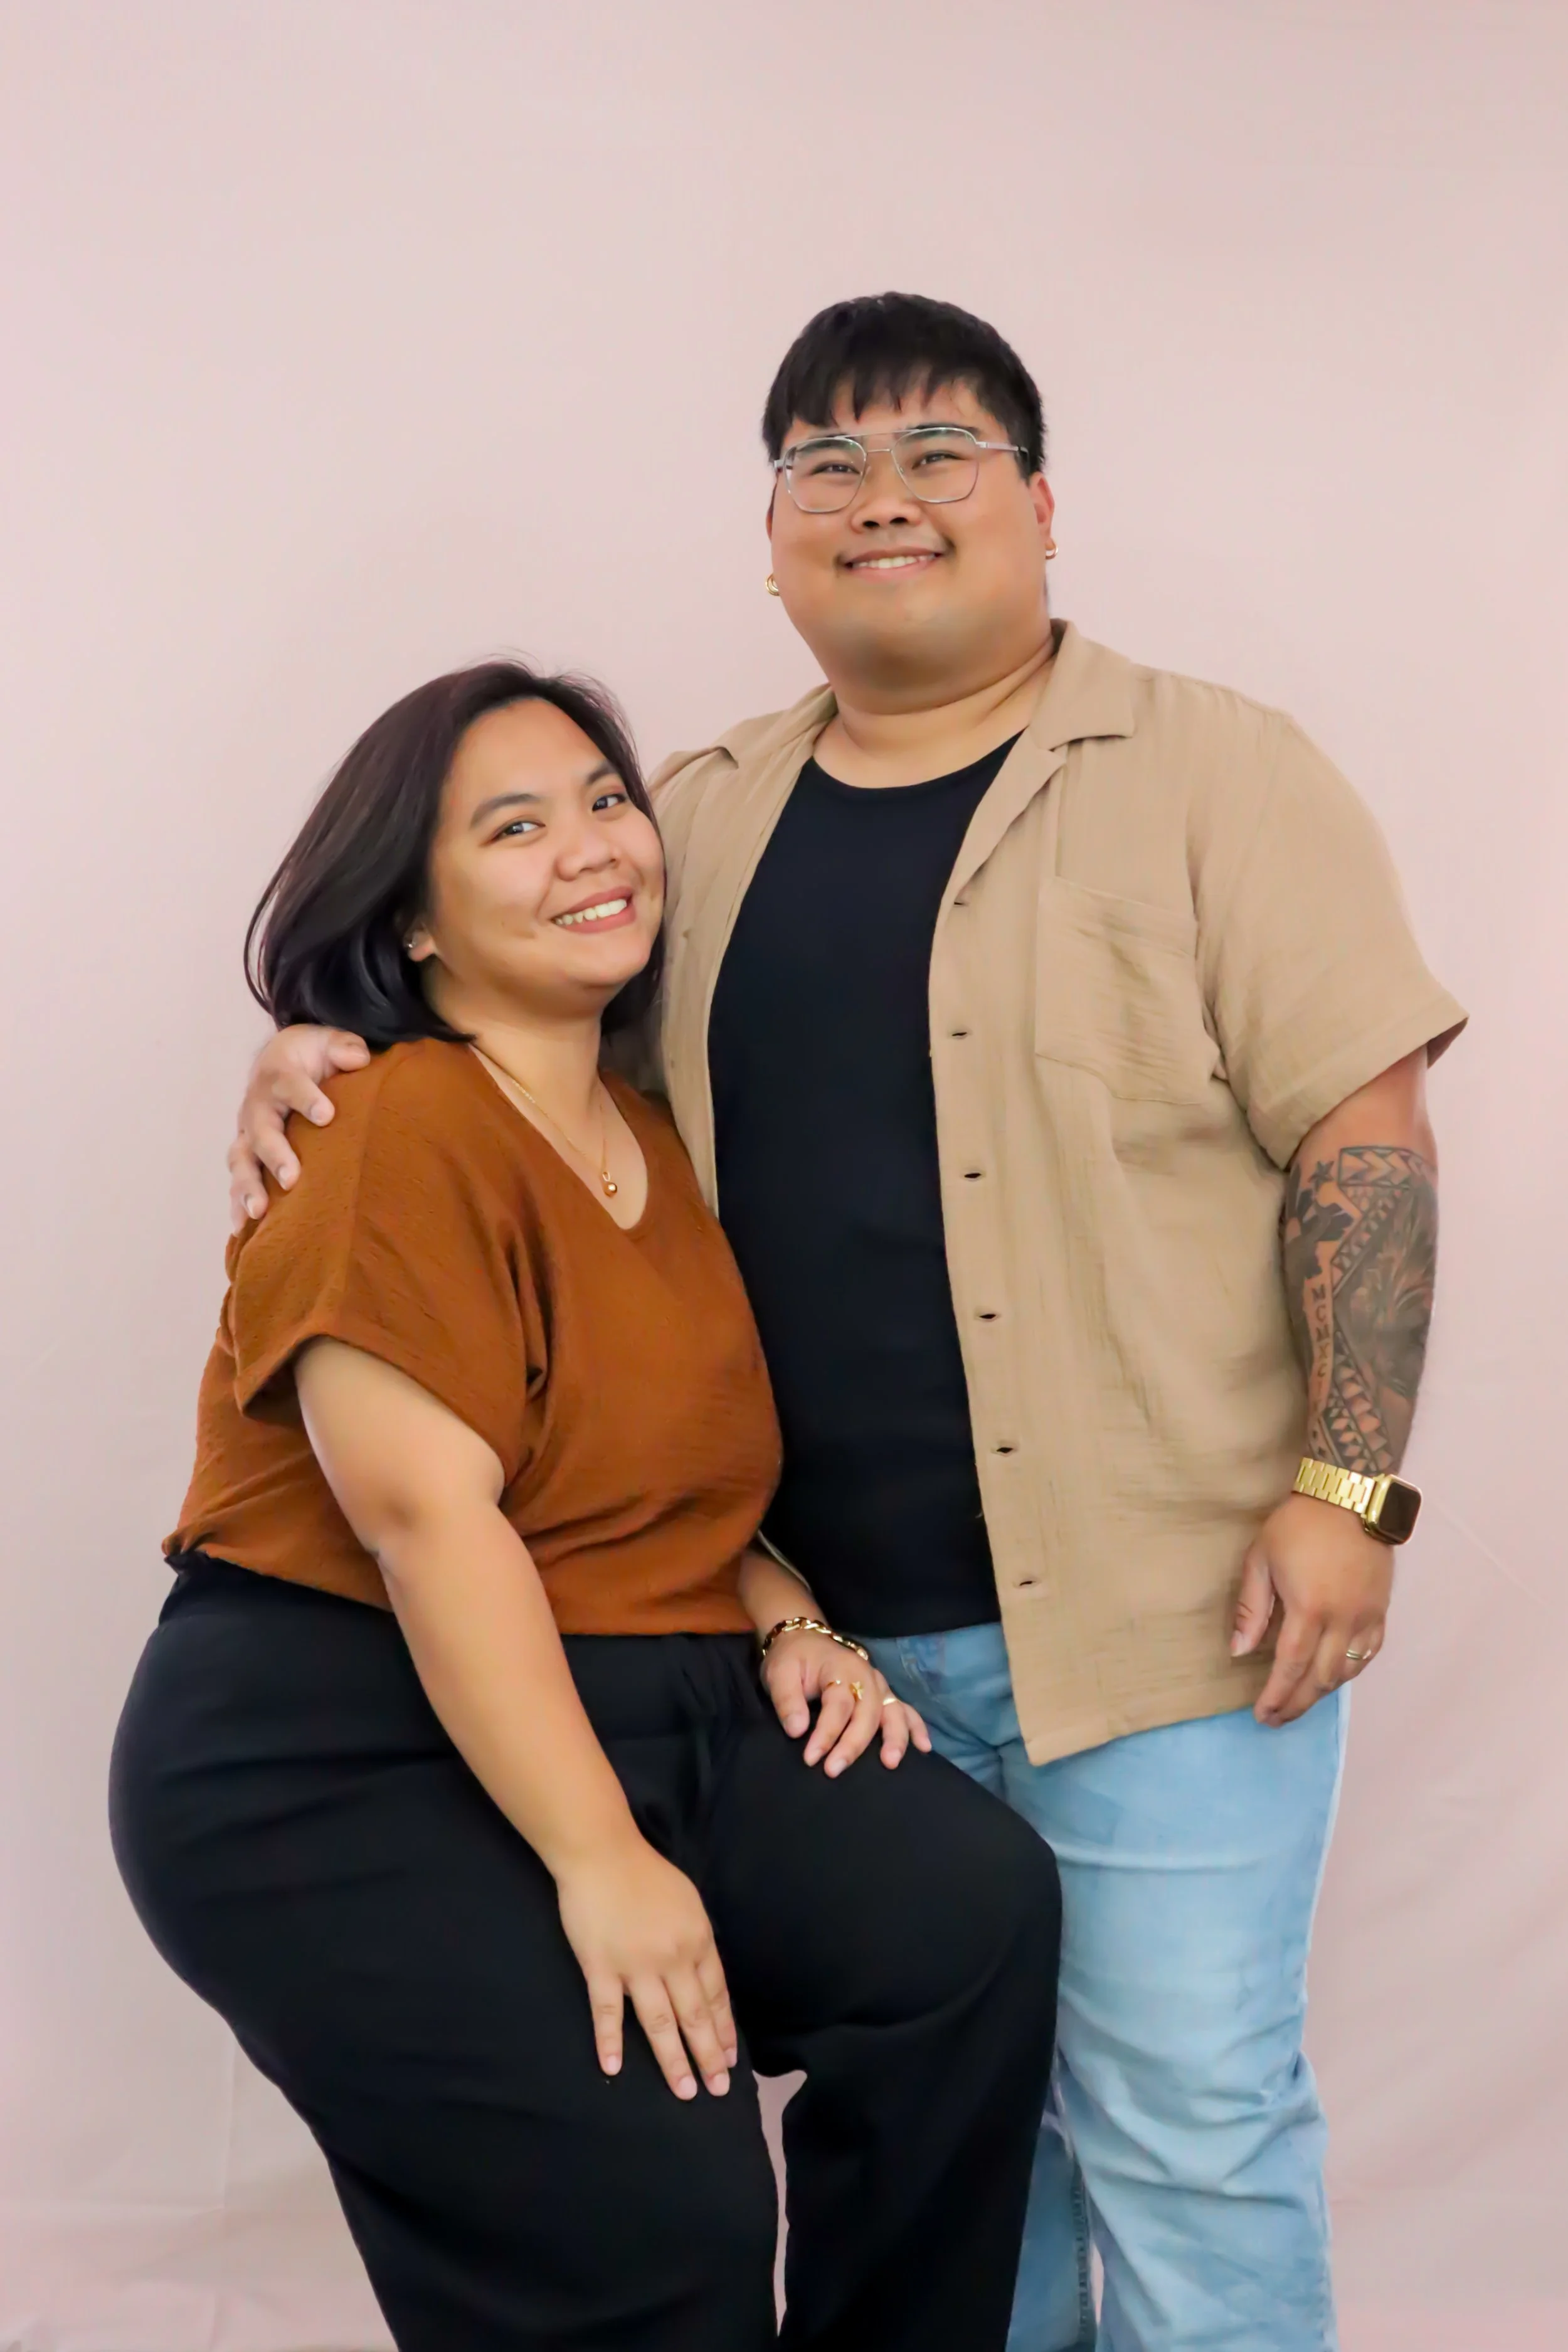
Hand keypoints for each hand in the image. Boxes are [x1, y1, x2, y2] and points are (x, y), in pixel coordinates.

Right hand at [228, 1025, 370, 1229]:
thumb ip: (344, 1046)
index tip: (327, 1115)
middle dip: (275, 1155)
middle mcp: (257, 1106)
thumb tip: (358, 1057)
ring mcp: (249, 1134)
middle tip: (292, 1178)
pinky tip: (242, 1231)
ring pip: (241, 1161)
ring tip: (259, 1212)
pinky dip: (237, 1205)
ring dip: (248, 1187)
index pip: (289, 1084)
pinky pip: (239, 1181)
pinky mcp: (248, 1156)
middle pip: (261, 1131)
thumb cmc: (311, 1057)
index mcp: (277, 1074)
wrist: (281, 1062)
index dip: (306, 1098)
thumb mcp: (328, 1041)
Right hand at [554, 1829, 737, 2099]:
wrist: (602, 1853)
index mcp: (697, 1940)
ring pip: (659, 2023)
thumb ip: (695, 1939)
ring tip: (685, 2091)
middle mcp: (672, 1958)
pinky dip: (610, 2041)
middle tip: (718, 2089)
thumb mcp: (687, 1902)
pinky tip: (613, 2068)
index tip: (729, 2058)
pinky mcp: (601, 1968)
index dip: (722, 2029)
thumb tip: (703, 1973)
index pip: (715, 1995)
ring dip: (673, 2060)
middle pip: (694, 2016)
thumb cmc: (646, 1873)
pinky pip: (607, 2012)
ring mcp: (636, 1966)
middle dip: (707, 2055)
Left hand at [762, 1629, 931, 1775]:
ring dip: (894, 1737)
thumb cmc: (792, 1659)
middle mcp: (865, 1675)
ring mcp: (878, 1685)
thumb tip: (797, 1731)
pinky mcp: (883, 1694)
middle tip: (835, 1770)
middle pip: (867, 1712)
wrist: (804, 1639)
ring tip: (890, 1763)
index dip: (826, 1733)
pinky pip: (905, 1710)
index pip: (837, 1705)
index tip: (811, 1758)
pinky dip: (916, 1728)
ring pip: (892, 1711)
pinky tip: (923, 1748)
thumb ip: (787, 1701)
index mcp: (839, 1668)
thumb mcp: (779, 1673)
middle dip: (854, 1744)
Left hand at [1233, 1492, 1394, 1726]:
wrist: (1349, 1496)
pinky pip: (1370, 1653)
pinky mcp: (1381, 1609)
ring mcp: (1367, 1616)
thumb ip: (1251, 1609)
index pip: (1291, 1666)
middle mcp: (1343, 1619)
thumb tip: (1238, 1651)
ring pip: (1347, 1671)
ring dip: (1322, 1692)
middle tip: (1277, 1718)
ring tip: (1300, 1700)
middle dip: (1297, 1703)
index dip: (1277, 1696)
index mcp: (1309, 1608)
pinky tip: (1335, 1676)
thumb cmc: (1298, 1524)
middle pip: (1320, 1678)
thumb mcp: (1261, 1559)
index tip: (1262, 1715)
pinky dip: (1351, 1671)